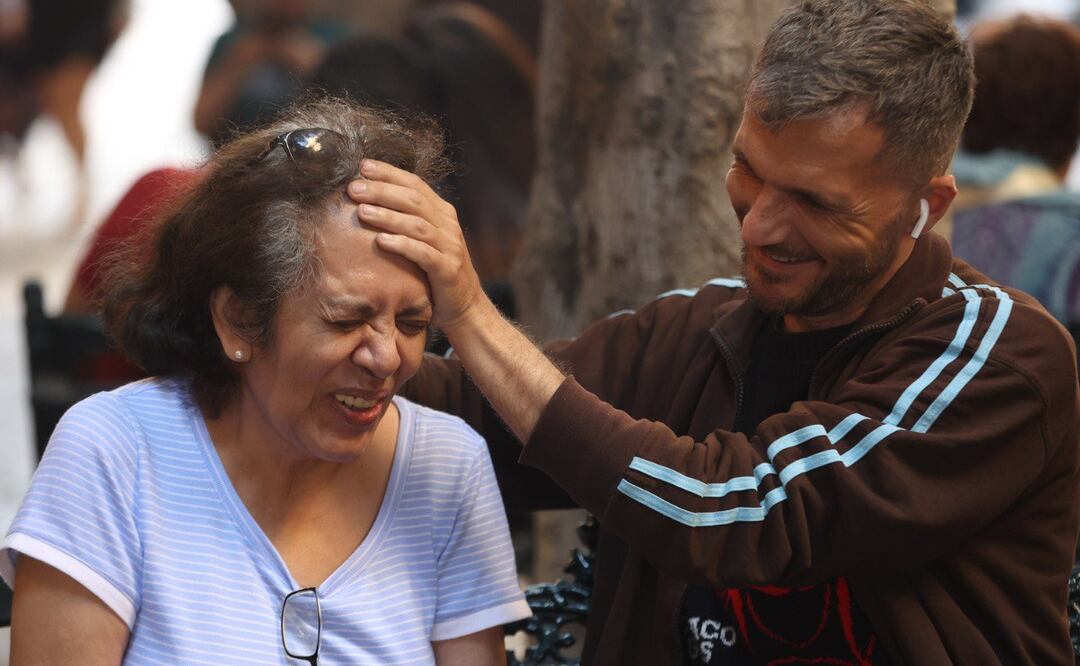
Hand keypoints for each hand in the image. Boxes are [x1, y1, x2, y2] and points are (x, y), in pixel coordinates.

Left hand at [347, 160, 492, 331]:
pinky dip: (402, 245)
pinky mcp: (448, 270)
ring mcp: (450, 247)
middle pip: (413, 200)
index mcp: (442, 213)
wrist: (464, 306)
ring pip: (417, 225)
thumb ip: (407, 220)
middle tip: (354, 188)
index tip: (362, 166)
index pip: (415, 184)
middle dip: (382, 191)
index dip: (389, 173)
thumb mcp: (424, 240)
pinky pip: (424, 254)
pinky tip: (381, 241)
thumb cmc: (434, 272)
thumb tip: (368, 199)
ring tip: (361, 211)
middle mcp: (448, 225)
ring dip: (388, 216)